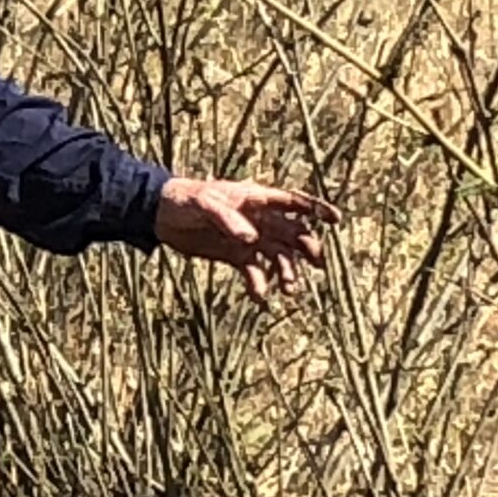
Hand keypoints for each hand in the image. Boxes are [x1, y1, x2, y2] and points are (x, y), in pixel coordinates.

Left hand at [154, 175, 339, 300]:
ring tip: (289, 290)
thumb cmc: (185, 199)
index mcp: (256, 199)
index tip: (335, 219)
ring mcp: (249, 239)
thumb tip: (252, 238)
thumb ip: (229, 219)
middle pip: (293, 234)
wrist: (161, 215)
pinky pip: (255, 272)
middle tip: (316, 264)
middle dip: (307, 248)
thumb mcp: (205, 203)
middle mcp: (259, 220)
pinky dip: (260, 285)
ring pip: (279, 257)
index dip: (315, 209)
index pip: (292, 202)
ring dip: (287, 272)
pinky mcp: (236, 257)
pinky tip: (260, 297)